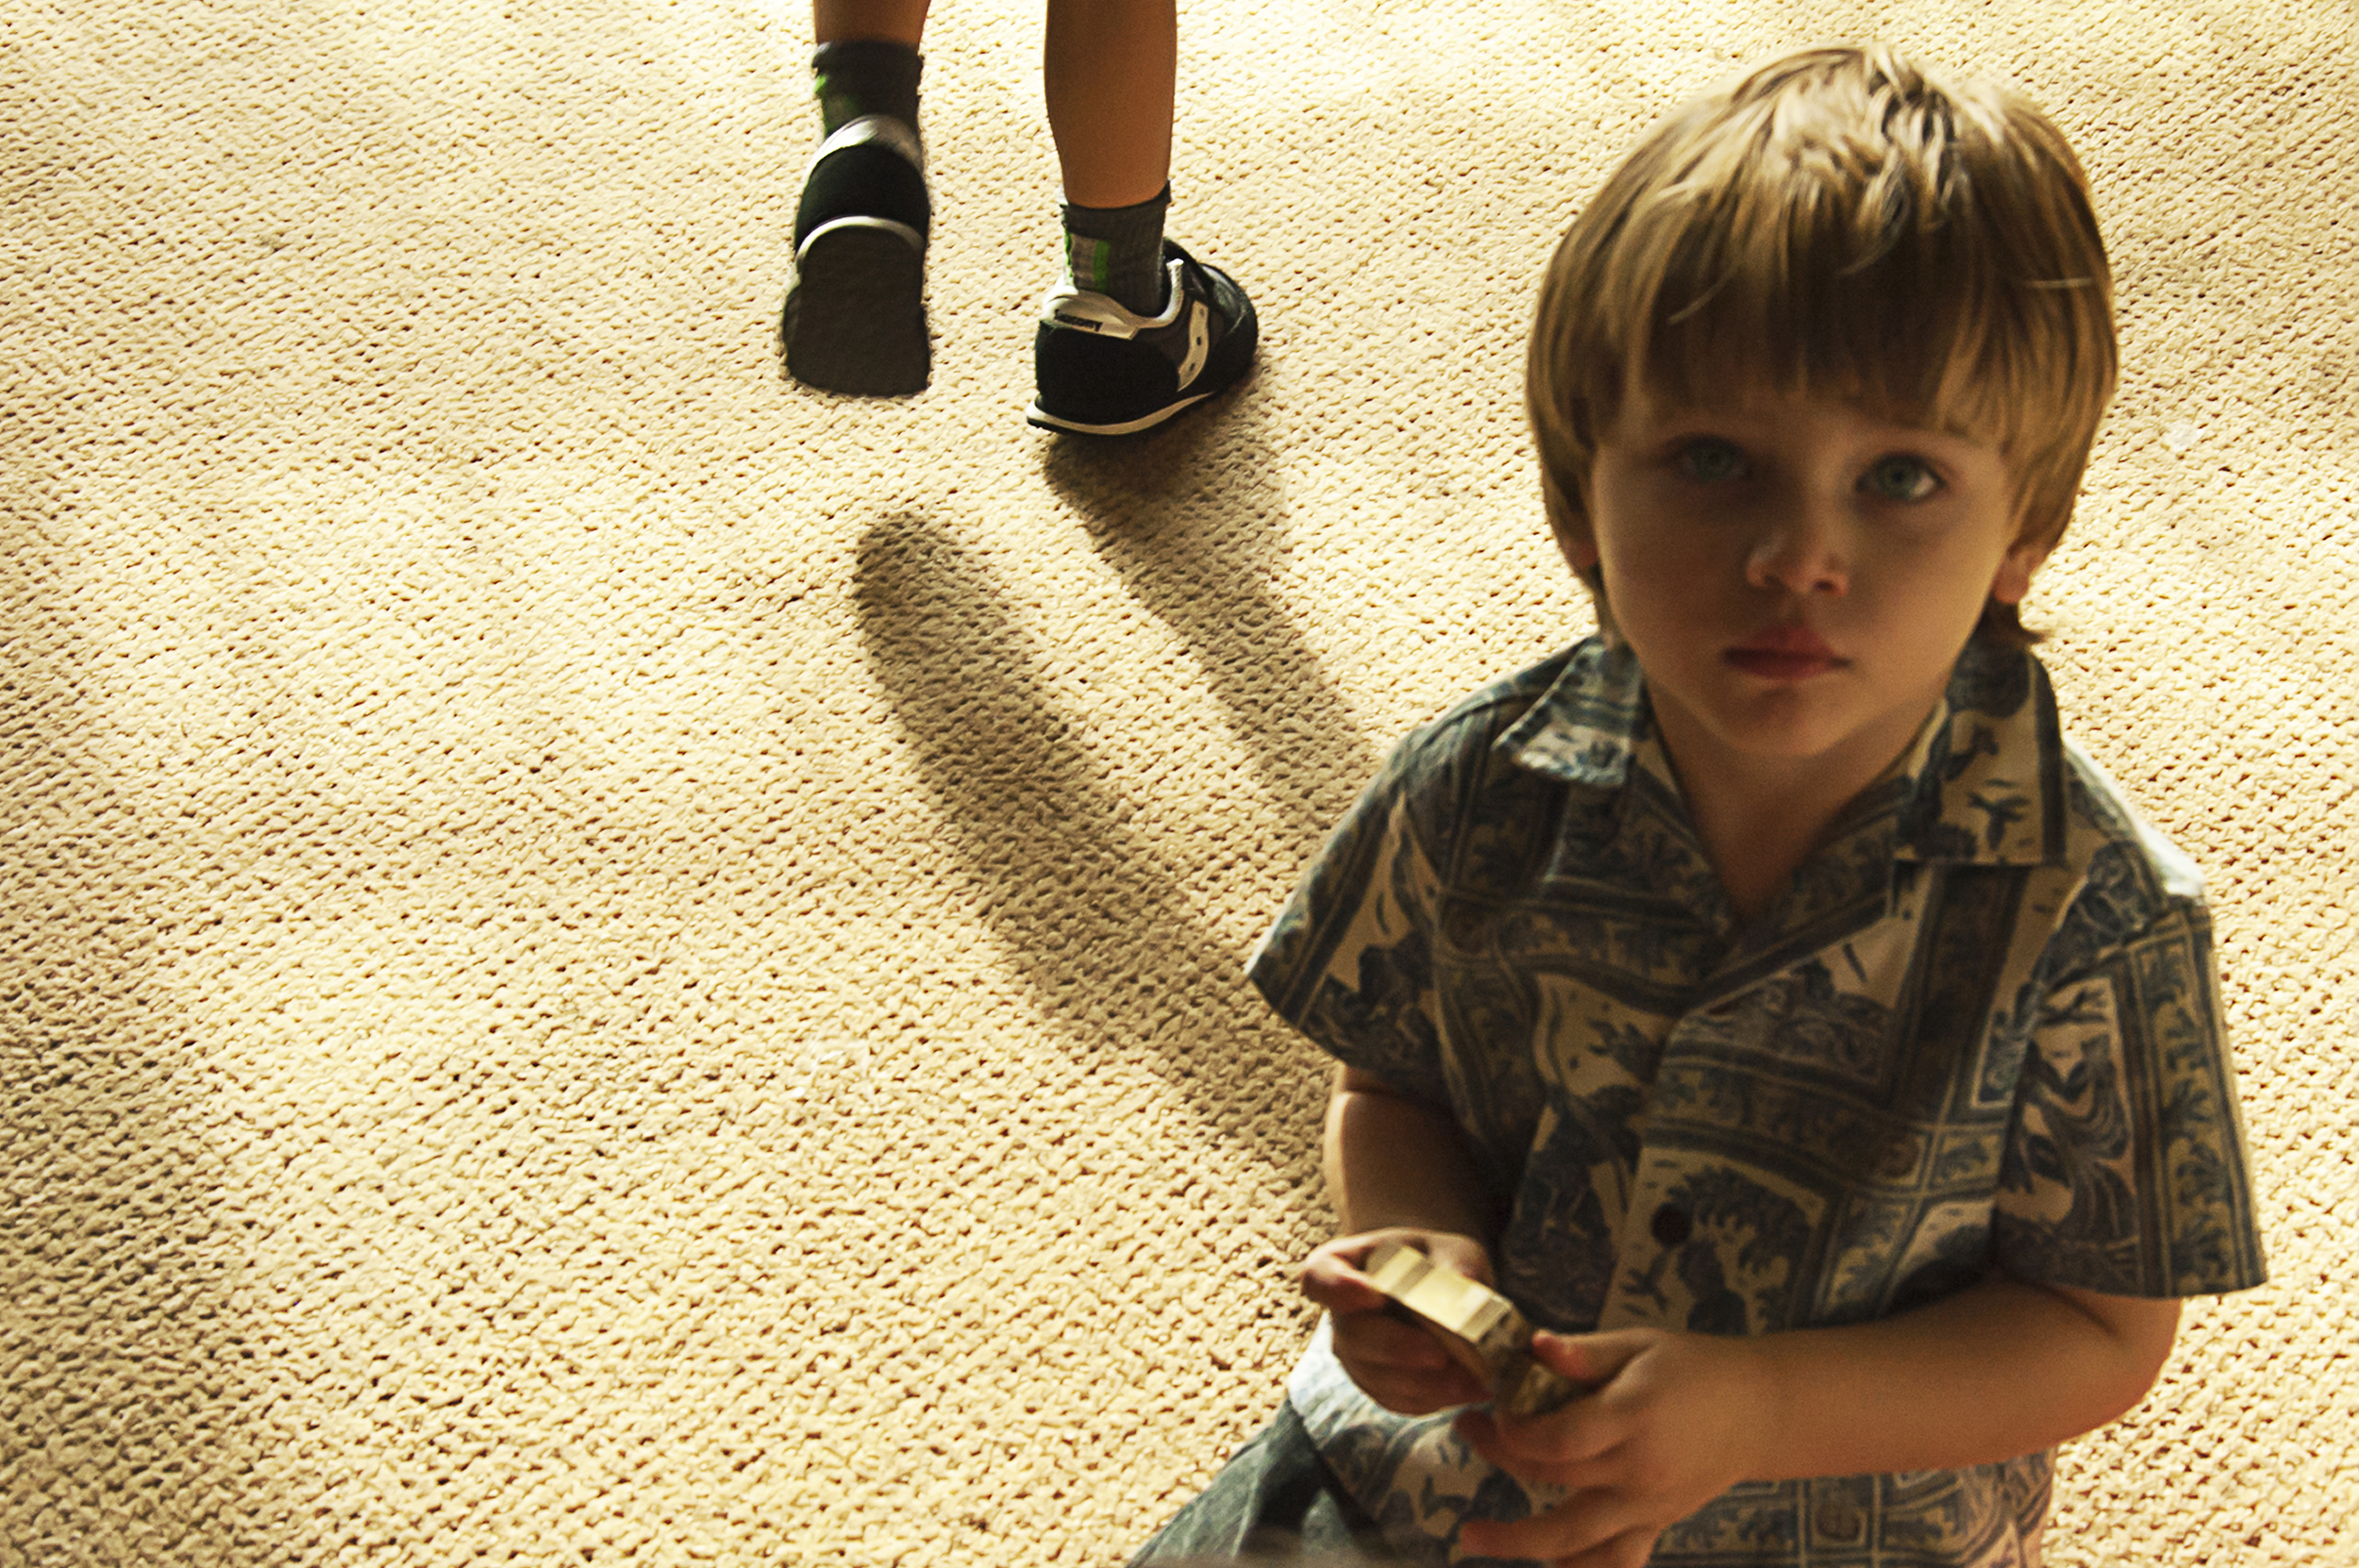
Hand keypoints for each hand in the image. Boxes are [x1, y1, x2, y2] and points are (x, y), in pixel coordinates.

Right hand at [1299, 1228, 1495, 1414]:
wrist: (1441, 1290)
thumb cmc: (1438, 1262)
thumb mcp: (1453, 1251)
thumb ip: (1458, 1266)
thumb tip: (1467, 1294)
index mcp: (1341, 1266)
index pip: (1319, 1277)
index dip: (1339, 1289)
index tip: (1373, 1295)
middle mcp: (1339, 1315)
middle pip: (1352, 1336)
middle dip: (1396, 1348)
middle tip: (1440, 1354)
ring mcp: (1354, 1355)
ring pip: (1374, 1377)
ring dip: (1421, 1384)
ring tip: (1470, 1382)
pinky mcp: (1376, 1385)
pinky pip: (1395, 1399)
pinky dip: (1431, 1399)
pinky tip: (1467, 1391)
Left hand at [1453, 1328, 1772, 1566]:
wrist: (1757, 1412)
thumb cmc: (1694, 1368)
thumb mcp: (1639, 1345)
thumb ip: (1583, 1353)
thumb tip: (1532, 1347)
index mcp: (1633, 1417)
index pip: (1557, 1439)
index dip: (1514, 1429)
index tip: (1494, 1403)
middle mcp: (1638, 1470)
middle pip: (1553, 1480)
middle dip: (1500, 1458)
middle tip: (1468, 1430)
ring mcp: (1648, 1506)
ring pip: (1576, 1540)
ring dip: (1519, 1542)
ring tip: (1472, 1537)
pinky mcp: (1655, 1524)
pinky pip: (1616, 1561)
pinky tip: (1548, 1565)